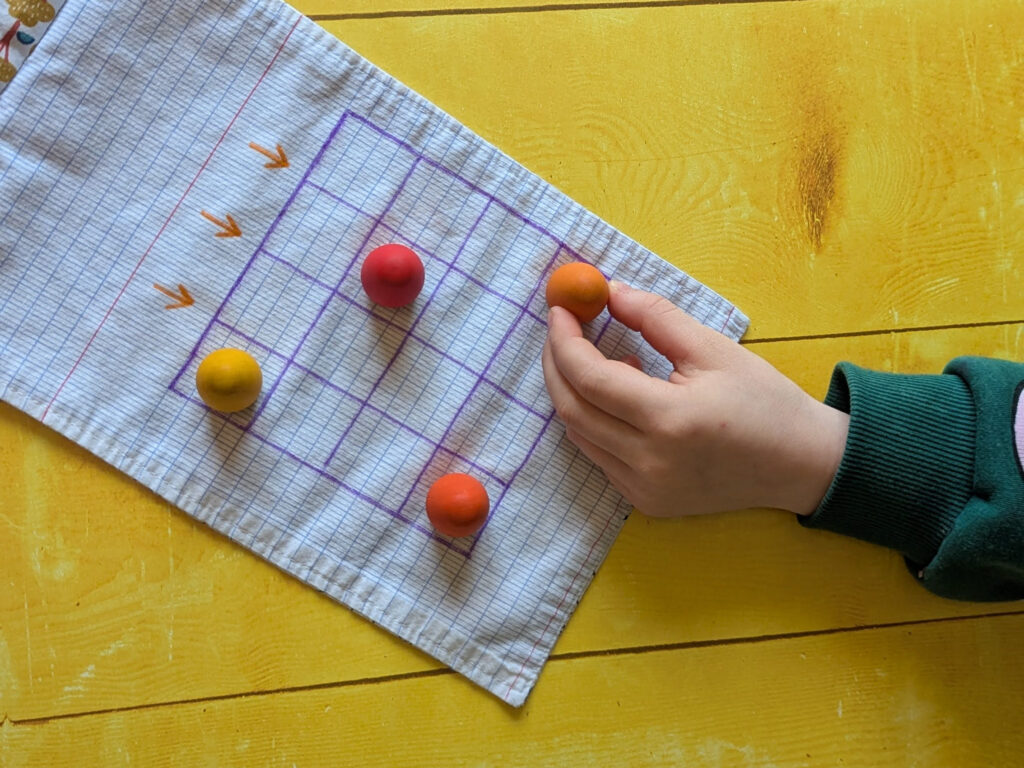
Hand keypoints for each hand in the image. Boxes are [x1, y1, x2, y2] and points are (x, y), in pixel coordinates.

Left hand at [542, 282, 849, 516]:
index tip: (560, 309)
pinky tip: (621, 398)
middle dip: (557, 363)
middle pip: (572, 409)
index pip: (590, 378)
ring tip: (599, 359)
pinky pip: (599, 456)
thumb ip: (655, 317)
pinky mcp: (646, 502)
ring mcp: (644, 489)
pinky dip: (594, 421)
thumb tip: (608, 291)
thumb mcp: (713, 349)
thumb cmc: (764, 402)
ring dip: (574, 392)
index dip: (565, 340)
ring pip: (580, 435)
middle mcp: (649, 463)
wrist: (802, 465)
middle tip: (561, 329)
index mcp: (669, 420)